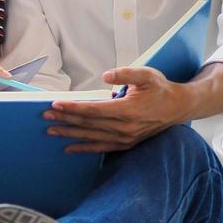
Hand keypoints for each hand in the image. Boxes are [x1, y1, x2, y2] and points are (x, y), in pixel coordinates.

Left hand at [44, 66, 189, 153]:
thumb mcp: (146, 75)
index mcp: (127, 110)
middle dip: (65, 119)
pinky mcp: (126, 144)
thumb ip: (125, 74)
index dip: (73, 107)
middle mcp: (124, 127)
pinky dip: (84, 148)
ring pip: (91, 136)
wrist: (178, 108)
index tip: (55, 104)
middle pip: (88, 123)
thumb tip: (105, 76)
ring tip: (51, 130)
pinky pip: (101, 148)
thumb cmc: (160, 89)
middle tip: (45, 116)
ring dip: (70, 134)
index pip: (93, 110)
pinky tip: (69, 148)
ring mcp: (125, 138)